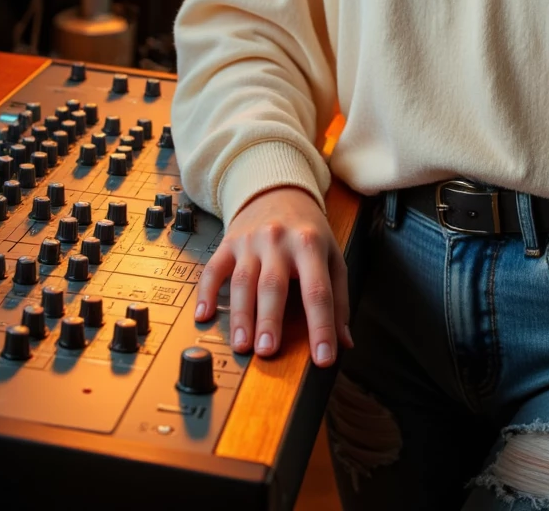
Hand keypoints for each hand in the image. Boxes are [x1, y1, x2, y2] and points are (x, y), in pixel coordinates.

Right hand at [194, 185, 352, 365]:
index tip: (324, 358)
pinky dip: (207, 293)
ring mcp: (251, 241)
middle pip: (274, 284)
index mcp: (311, 245)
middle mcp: (279, 241)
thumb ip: (339, 298)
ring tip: (242, 343)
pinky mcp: (229, 243)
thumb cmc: (307, 229)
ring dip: (241, 314)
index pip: (318, 291)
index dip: (322, 326)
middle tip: (267, 351)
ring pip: (243, 280)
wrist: (277, 190)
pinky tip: (204, 315)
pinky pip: (214, 269)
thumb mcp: (332, 255)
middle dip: (270, 319)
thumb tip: (344, 342)